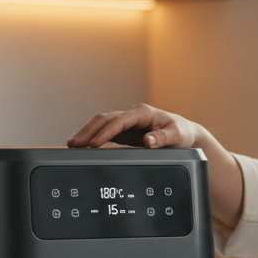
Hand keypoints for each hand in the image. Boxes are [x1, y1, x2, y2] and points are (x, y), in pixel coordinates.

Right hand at [67, 103, 203, 148]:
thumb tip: (148, 140)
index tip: (93, 143)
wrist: (184, 133)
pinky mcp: (125, 130)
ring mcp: (127, 122)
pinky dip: (93, 136)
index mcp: (143, 113)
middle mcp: (133, 115)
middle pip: (105, 119)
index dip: (105, 132)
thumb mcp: (176, 136)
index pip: (119, 121)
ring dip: (87, 132)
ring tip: (73, 144)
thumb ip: (162, 138)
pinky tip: (82, 144)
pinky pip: (105, 131)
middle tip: (75, 144)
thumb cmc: (181, 132)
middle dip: (89, 131)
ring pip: (102, 123)